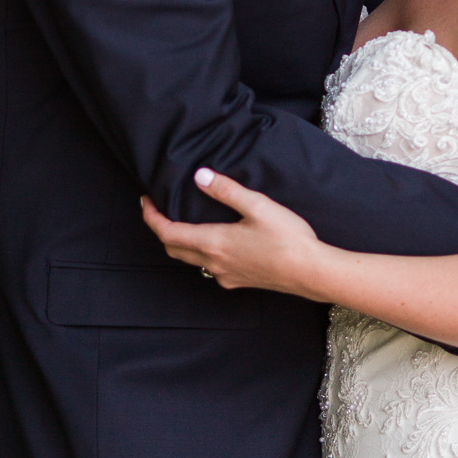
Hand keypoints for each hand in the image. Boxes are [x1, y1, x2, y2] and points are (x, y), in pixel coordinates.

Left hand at [140, 168, 325, 294]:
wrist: (311, 272)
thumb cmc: (287, 238)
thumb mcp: (257, 206)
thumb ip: (226, 190)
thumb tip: (200, 176)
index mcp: (213, 243)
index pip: (168, 233)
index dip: (151, 217)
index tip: (146, 202)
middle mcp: (214, 263)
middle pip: (174, 249)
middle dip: (162, 230)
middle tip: (160, 210)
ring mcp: (226, 275)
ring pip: (191, 260)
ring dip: (182, 242)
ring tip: (185, 221)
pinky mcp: (239, 281)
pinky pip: (210, 268)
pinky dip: (202, 253)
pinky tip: (216, 242)